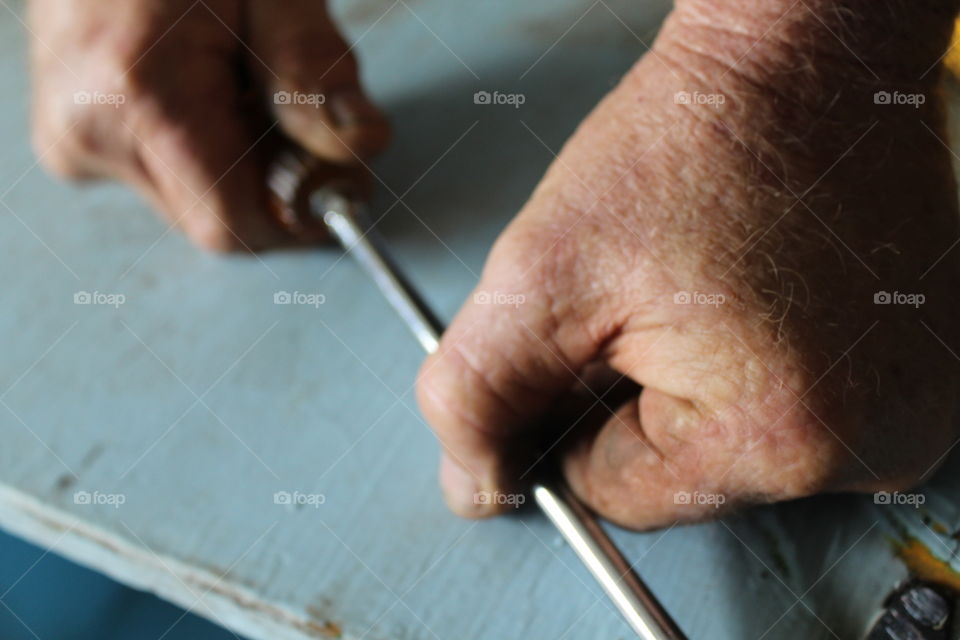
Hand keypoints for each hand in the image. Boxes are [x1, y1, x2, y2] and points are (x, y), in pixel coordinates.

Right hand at [29, 0, 388, 250]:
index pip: (236, 222)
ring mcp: (74, 138)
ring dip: (238, 158)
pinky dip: (203, 145)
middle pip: (215, 216)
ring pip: (193, 198)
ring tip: (234, 75)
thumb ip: (313, 69)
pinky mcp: (73, 137)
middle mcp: (91, 131)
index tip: (339, 175)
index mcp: (139, 95)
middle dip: (270, 174)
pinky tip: (203, 83)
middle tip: (283, 99)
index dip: (300, 211)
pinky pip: (164, 173)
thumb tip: (360, 144)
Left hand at [417, 0, 959, 528]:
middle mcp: (870, 447)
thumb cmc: (687, 145)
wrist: (798, 63)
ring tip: (718, 286)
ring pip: (739, 450)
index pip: (617, 493)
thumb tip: (475, 489)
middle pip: (684, 478)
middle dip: (642, 399)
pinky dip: (764, 371)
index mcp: (778, 436)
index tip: (596, 334)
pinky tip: (764, 298)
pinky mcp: (922, 378)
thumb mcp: (543, 271)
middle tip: (658, 296)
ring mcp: (910, 413)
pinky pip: (802, 416)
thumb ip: (479, 395)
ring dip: (705, 385)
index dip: (578, 413)